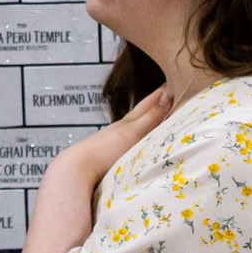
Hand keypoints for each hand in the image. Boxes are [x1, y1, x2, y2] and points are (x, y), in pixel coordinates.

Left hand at [52, 83, 177, 195]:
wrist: (78, 170)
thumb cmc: (105, 150)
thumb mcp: (132, 133)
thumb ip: (150, 117)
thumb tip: (168, 94)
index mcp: (128, 122)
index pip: (148, 103)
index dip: (161, 94)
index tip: (173, 82)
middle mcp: (122, 130)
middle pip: (141, 114)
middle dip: (155, 105)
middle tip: (169, 95)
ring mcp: (116, 143)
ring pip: (137, 129)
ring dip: (149, 123)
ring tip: (160, 121)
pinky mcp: (113, 157)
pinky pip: (134, 144)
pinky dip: (142, 140)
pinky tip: (142, 145)